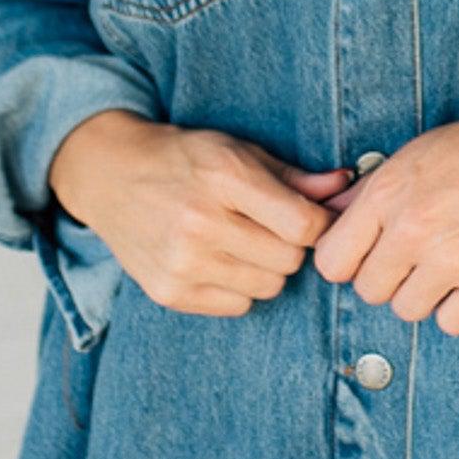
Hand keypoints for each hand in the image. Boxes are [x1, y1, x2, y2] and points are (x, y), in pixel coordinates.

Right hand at [48, 110, 349, 320]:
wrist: (112, 176)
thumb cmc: (186, 159)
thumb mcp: (239, 151)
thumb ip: (296, 176)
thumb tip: (347, 188)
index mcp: (223, 177)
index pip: (303, 225)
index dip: (319, 224)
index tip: (311, 217)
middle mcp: (200, 222)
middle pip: (290, 260)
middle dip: (292, 245)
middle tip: (273, 228)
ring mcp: (181, 262)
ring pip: (269, 288)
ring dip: (268, 269)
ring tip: (246, 242)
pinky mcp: (168, 292)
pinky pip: (238, 306)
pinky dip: (239, 288)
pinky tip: (220, 260)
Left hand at [310, 95, 458, 335]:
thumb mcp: (410, 155)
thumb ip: (364, 193)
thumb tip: (327, 216)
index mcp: (385, 196)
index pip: (331, 262)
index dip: (347, 260)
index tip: (367, 252)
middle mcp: (412, 232)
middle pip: (368, 291)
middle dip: (386, 276)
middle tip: (412, 255)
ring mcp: (451, 261)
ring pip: (407, 309)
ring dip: (421, 293)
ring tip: (445, 263)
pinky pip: (451, 323)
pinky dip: (457, 308)